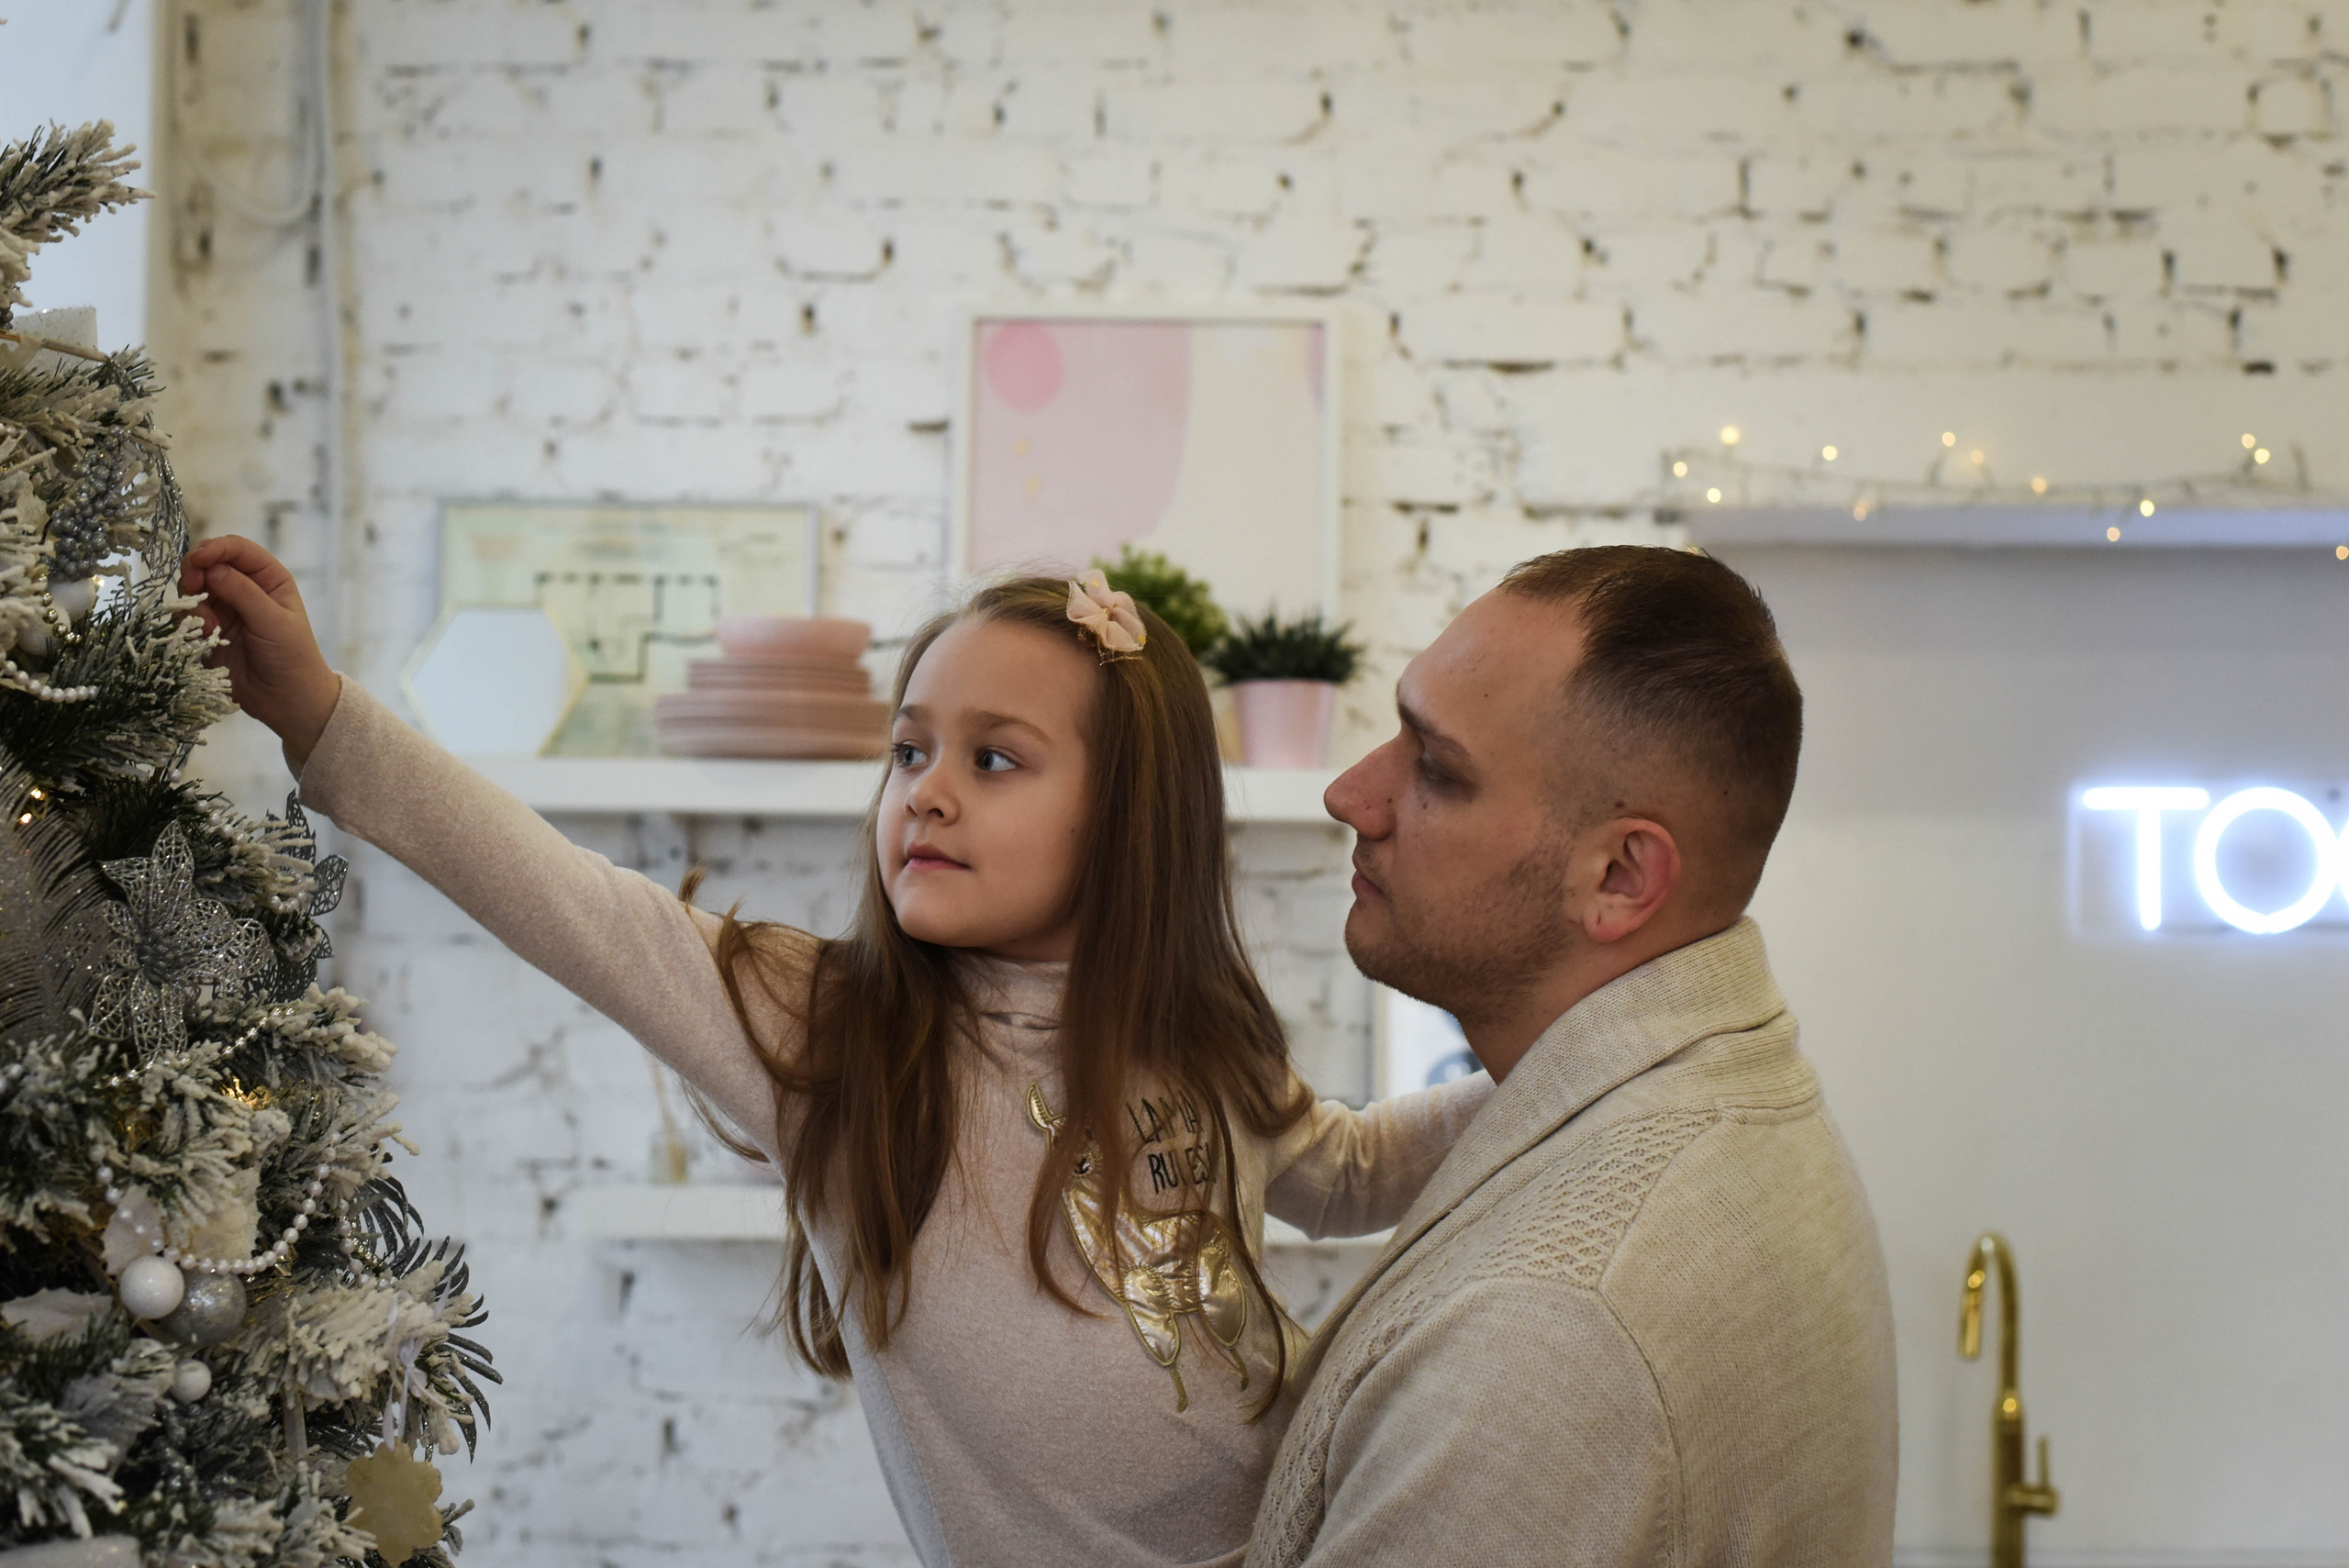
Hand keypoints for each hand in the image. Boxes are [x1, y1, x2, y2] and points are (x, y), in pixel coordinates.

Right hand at [177, 535, 339, 769]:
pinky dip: (189, 625)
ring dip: (193, 606)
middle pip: (207, 564)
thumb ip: (243, 592)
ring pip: (192, 591)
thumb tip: (212, 568)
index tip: (198, 560)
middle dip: (195, 575)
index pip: (236, 549)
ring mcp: (224, 609)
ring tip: (209, 629)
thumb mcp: (273, 621)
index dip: (214, 548)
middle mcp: (244, 588)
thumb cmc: (291, 657)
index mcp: (268, 578)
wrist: (286, 700)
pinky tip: (205, 640)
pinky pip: (186, 618)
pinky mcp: (208, 631)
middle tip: (192, 592)